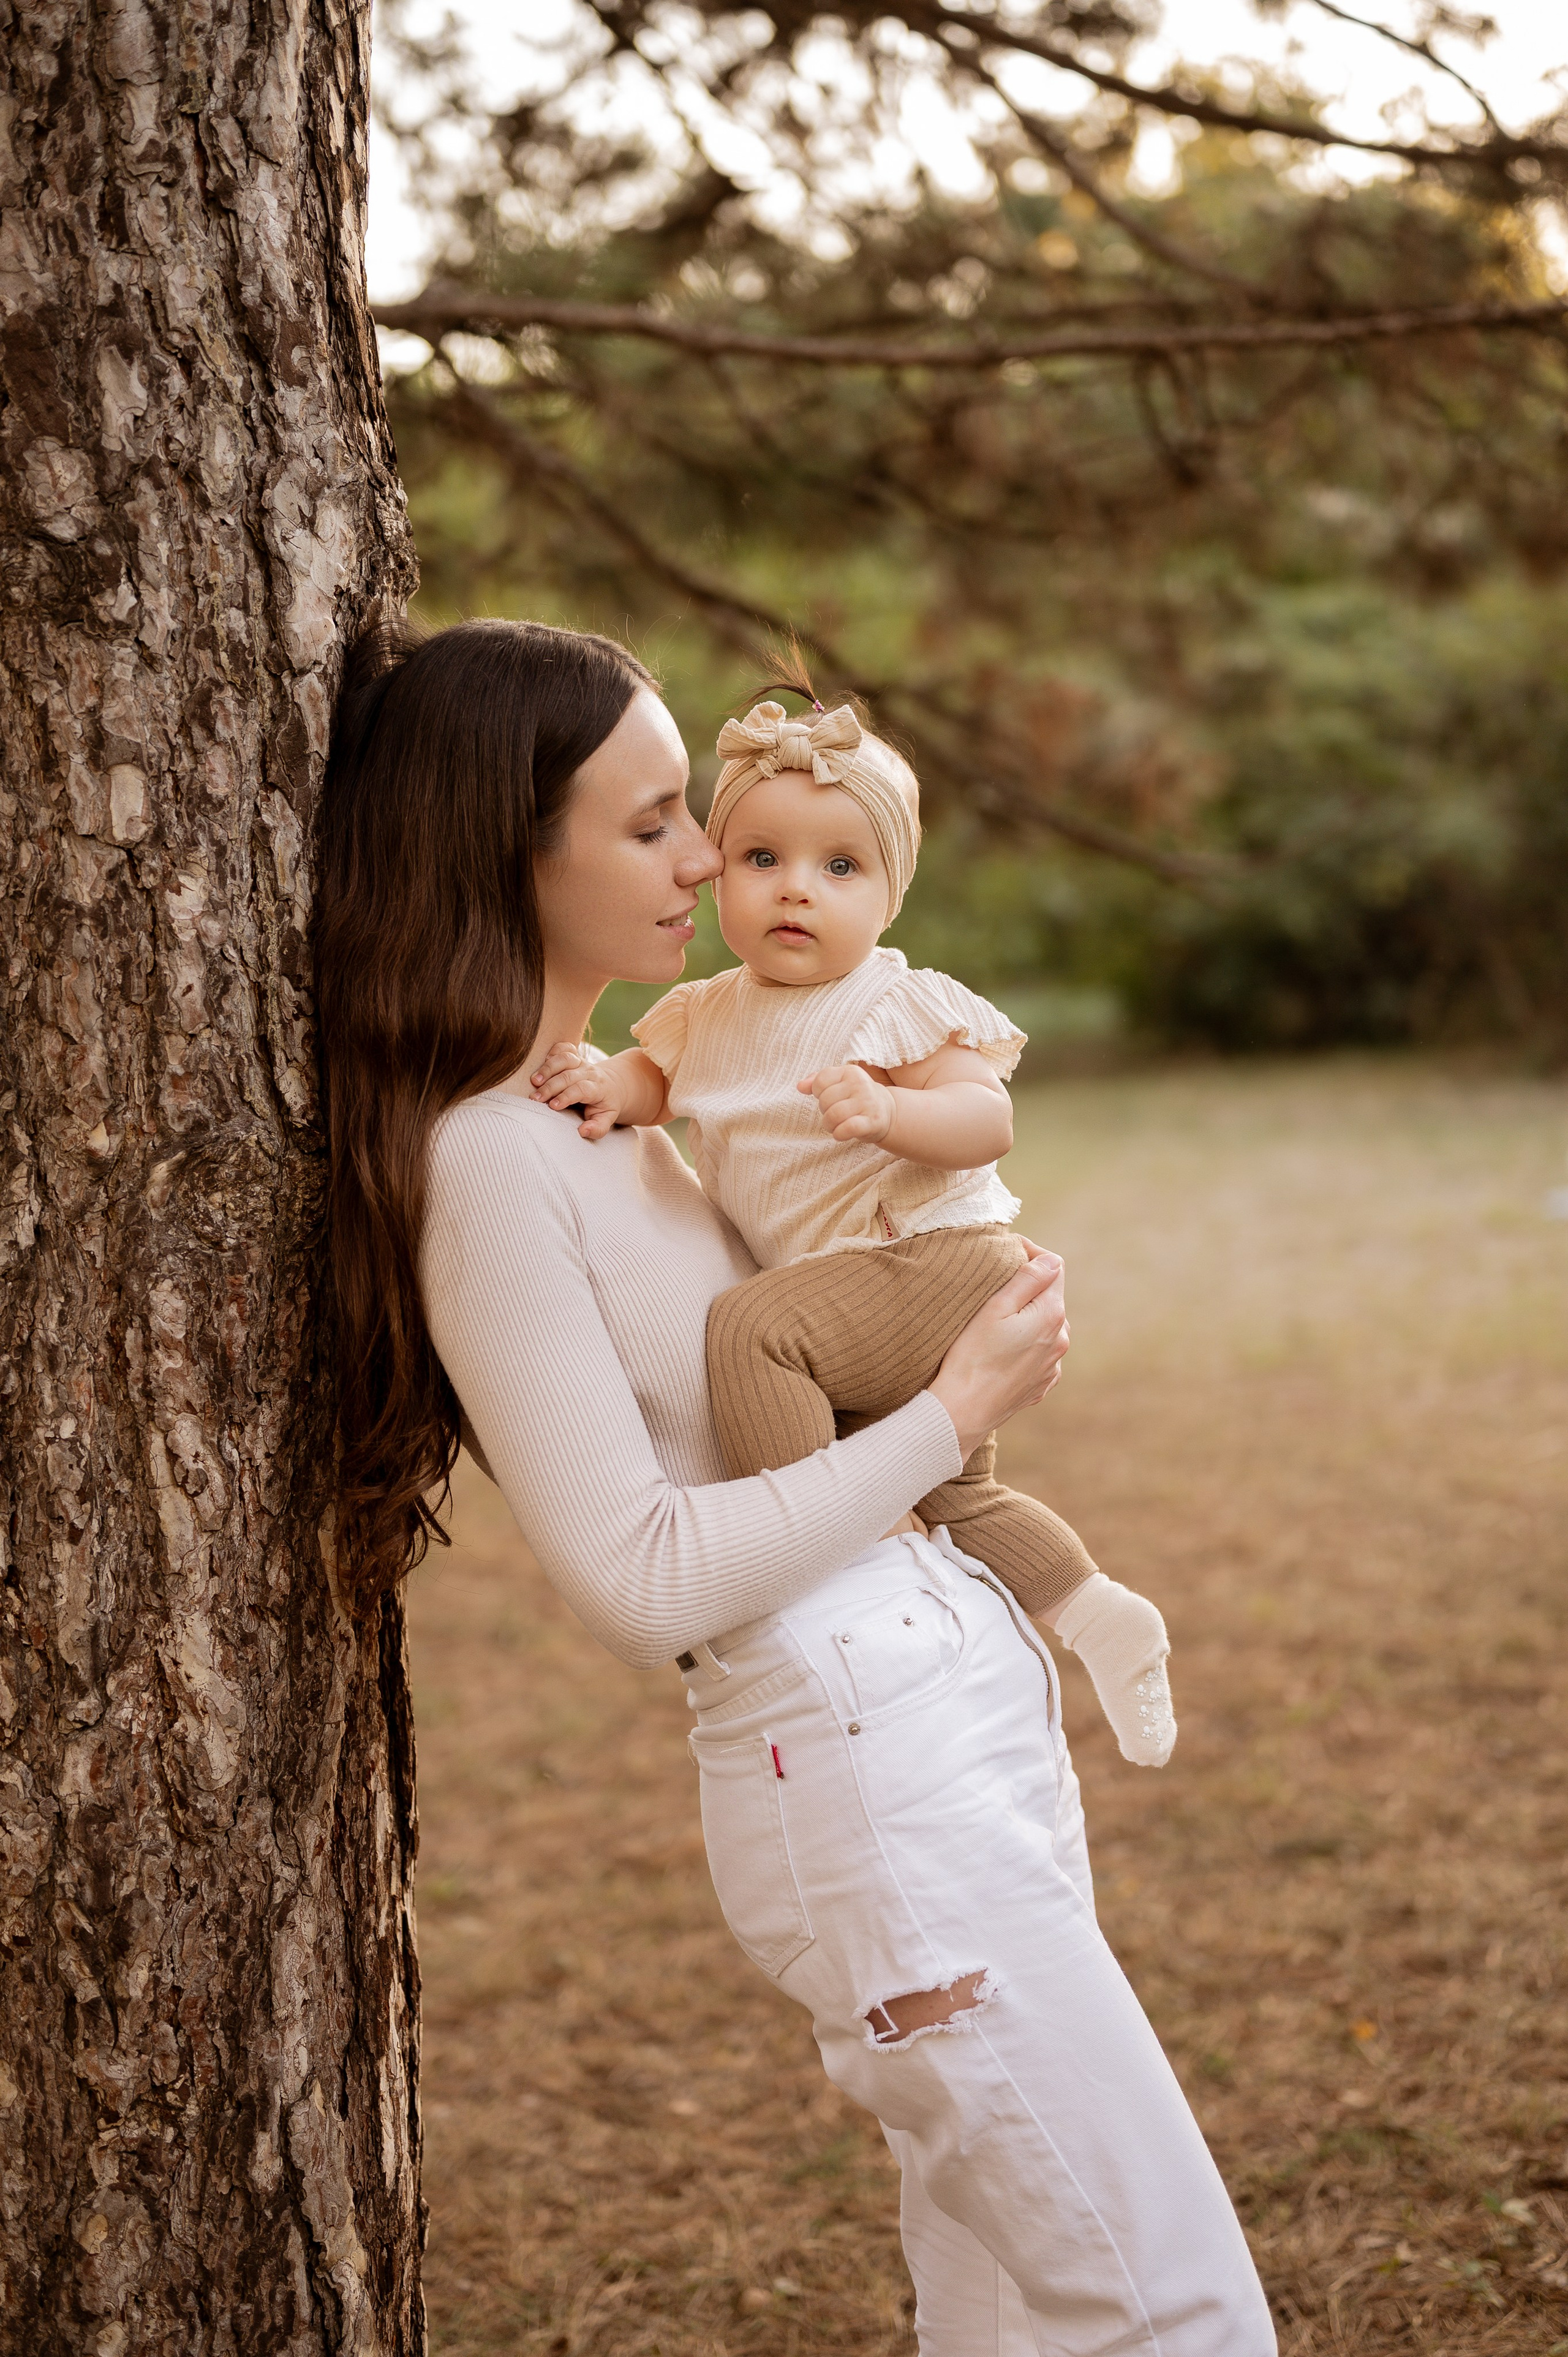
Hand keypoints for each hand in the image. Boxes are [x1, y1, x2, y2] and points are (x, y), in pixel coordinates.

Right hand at [530, 1043, 623, 1140]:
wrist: (612, 1086)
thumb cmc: (604, 1106)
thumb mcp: (606, 1120)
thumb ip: (597, 1128)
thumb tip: (583, 1131)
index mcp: (598, 1088)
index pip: (582, 1089)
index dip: (566, 1096)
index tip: (553, 1106)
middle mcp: (590, 1072)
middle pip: (569, 1075)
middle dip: (551, 1086)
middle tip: (535, 1098)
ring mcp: (582, 1062)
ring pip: (565, 1059)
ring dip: (548, 1069)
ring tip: (534, 1081)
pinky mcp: (574, 1056)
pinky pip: (564, 1048)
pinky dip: (553, 1052)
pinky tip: (542, 1062)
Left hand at [799, 1062, 893, 1143]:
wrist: (887, 1111)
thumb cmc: (856, 1097)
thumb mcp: (839, 1084)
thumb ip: (818, 1081)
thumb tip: (800, 1086)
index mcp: (850, 1072)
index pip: (820, 1082)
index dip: (819, 1094)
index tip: (830, 1098)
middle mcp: (860, 1084)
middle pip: (825, 1101)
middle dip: (824, 1111)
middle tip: (834, 1115)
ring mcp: (868, 1102)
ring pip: (833, 1116)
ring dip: (830, 1125)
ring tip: (836, 1125)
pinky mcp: (873, 1121)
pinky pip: (847, 1128)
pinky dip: (839, 1134)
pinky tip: (841, 1134)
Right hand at [928, 1249, 1069, 1461]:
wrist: (964, 1411)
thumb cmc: (972, 1356)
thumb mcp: (994, 1308)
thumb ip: (1027, 1279)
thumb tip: (1050, 1260)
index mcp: (1051, 1314)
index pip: (1053, 1266)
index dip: (1030, 1253)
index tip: (1006, 1253)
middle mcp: (1061, 1339)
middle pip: (1050, 1296)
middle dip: (1028, 1288)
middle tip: (994, 1289)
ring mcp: (1054, 1364)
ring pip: (1046, 1325)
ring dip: (1028, 1317)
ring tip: (995, 1324)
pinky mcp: (1043, 1382)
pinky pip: (1040, 1352)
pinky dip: (1026, 1344)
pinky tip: (1002, 1351)